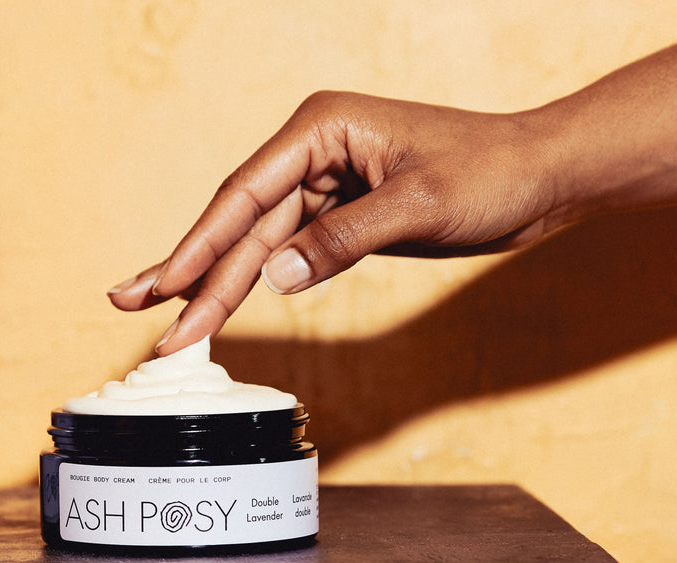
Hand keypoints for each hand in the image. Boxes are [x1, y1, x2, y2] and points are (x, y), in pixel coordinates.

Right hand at [108, 90, 561, 353]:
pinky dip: (254, 280)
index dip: (198, 246)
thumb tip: (276, 278)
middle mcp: (313, 150)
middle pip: (237, 221)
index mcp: (321, 128)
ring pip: (256, 242)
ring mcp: (325, 182)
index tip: (163, 289)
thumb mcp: (419, 205)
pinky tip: (219, 300)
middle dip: (189, 270)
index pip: (244, 194)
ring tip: (167, 320)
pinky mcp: (341, 212)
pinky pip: (286, 251)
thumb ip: (342, 240)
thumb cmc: (492, 172)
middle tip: (132, 308)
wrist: (544, 175)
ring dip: (214, 283)